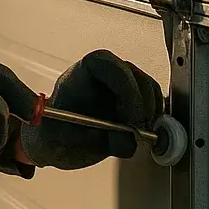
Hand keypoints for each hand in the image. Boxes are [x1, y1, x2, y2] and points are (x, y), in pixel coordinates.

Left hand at [19, 49, 164, 169]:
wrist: (57, 143)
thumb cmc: (54, 135)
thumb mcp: (66, 140)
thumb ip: (96, 138)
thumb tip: (128, 139)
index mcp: (80, 75)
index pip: (109, 65)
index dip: (126, 90)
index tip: (130, 118)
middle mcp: (102, 75)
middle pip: (136, 77)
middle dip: (142, 106)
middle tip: (138, 133)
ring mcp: (120, 84)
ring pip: (149, 89)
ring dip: (149, 115)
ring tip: (135, 136)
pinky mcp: (133, 98)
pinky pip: (153, 103)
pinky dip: (153, 120)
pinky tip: (140, 135)